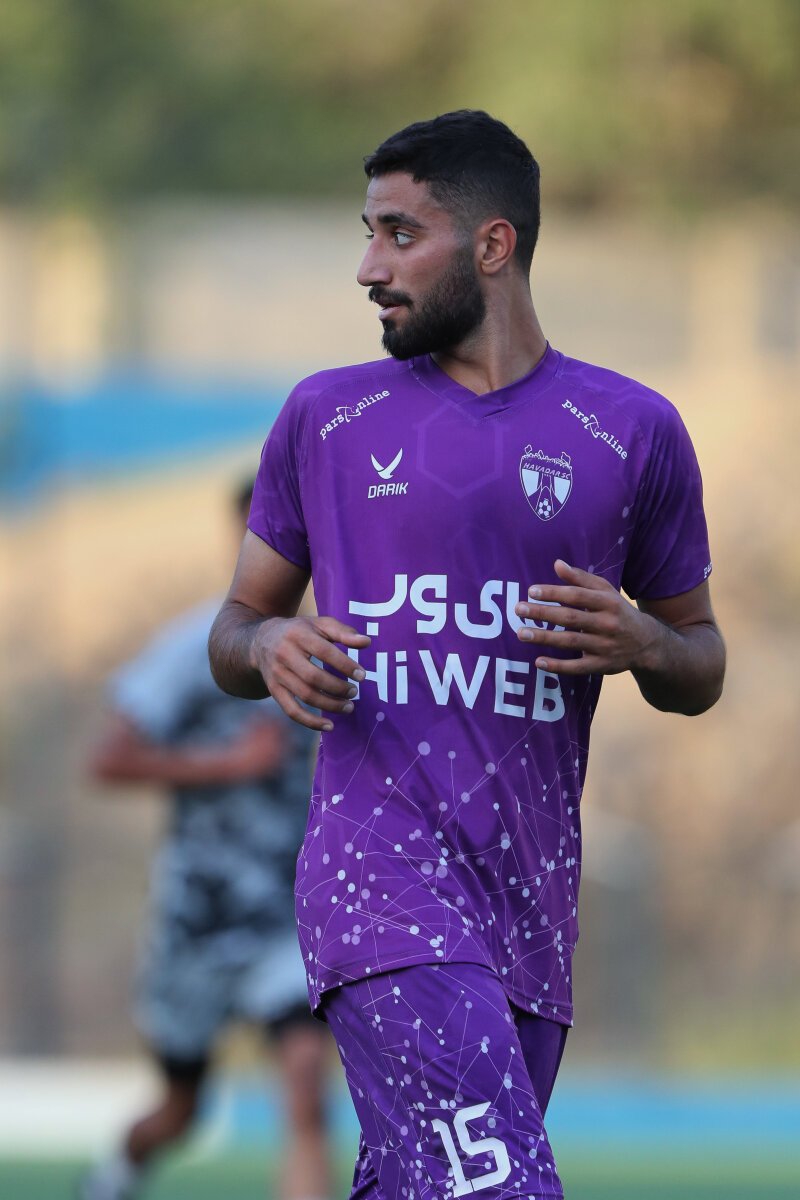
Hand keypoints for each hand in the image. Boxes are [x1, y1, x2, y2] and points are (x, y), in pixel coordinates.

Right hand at [252, 615, 370, 731]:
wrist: (261, 640)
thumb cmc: (299, 632)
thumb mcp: (319, 624)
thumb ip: (343, 632)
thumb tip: (367, 643)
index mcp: (298, 635)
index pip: (324, 651)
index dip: (344, 665)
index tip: (362, 675)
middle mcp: (284, 654)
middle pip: (313, 677)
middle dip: (337, 688)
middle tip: (354, 692)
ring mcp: (277, 674)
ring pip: (305, 695)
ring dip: (329, 705)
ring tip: (348, 707)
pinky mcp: (274, 690)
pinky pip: (291, 710)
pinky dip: (310, 722)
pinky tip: (329, 726)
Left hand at [514, 559, 663, 676]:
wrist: (647, 643)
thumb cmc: (618, 611)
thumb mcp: (606, 591)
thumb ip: (581, 578)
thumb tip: (557, 564)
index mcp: (608, 602)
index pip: (577, 596)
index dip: (554, 592)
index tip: (531, 590)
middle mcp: (607, 624)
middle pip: (571, 618)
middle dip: (543, 613)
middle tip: (518, 609)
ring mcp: (605, 647)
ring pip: (571, 642)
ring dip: (545, 637)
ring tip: (521, 633)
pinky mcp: (602, 666)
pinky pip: (577, 668)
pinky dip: (558, 666)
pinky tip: (538, 662)